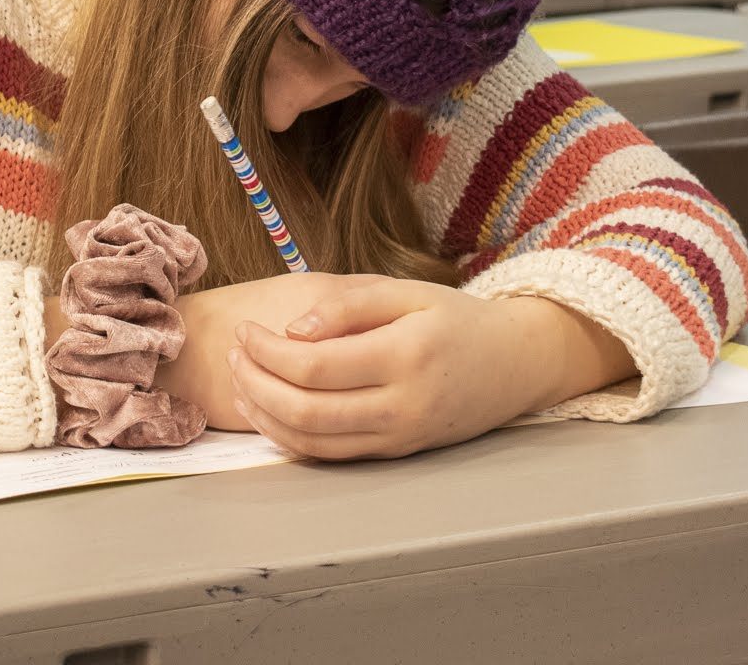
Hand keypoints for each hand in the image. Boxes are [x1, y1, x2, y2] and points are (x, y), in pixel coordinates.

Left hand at [226, 281, 634, 460]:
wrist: (515, 364)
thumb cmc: (457, 320)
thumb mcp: (409, 293)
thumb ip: (348, 306)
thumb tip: (292, 331)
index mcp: (405, 356)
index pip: (314, 366)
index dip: (266, 352)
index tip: (245, 329)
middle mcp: (402, 405)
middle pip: (305, 410)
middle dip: (254, 383)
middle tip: (232, 352)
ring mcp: (399, 436)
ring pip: (312, 442)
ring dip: (265, 414)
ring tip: (241, 379)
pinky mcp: (395, 452)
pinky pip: (331, 455)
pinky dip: (289, 437)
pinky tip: (268, 410)